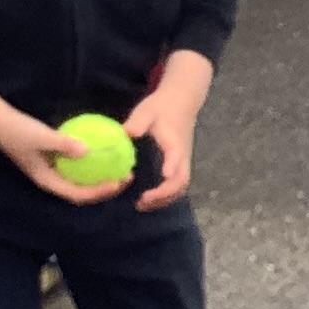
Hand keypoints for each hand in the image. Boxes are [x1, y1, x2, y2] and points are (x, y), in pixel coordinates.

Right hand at [0, 114, 129, 203]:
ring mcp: (54, 172)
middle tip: (127, 177)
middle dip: (106, 189)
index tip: (117, 183)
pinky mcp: (55, 161)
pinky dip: (93, 166)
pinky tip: (106, 154)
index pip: (79, 195)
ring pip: (82, 182)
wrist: (0, 122)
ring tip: (122, 169)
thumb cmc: (19, 131)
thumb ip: (63, 145)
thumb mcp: (43, 137)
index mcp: (49, 182)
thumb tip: (87, 150)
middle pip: (84, 193)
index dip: (99, 192)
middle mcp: (53, 181)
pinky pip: (79, 168)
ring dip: (102, 179)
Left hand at [125, 51, 213, 208]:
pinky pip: (176, 185)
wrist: (182, 102)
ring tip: (141, 205)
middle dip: (164, 194)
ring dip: (164, 199)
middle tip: (142, 200)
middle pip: (181, 180)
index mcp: (174, 141)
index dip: (172, 165)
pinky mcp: (180, 165)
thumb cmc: (162, 107)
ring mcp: (183, 162)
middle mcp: (182, 155)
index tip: (164, 175)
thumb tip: (125, 133)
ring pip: (180, 187)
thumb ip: (137, 122)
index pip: (177, 155)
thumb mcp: (147, 110)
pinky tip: (148, 199)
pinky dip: (165, 196)